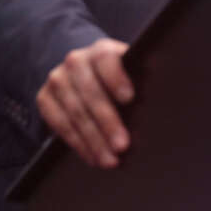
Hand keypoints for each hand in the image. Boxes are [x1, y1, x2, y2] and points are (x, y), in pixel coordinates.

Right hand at [36, 37, 133, 167]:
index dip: (116, 78)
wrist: (83, 73)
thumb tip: (165, 100)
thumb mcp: (130, 71)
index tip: (129, 98)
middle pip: (91, 92)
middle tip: (122, 145)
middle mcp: (76, 61)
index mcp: (102, 51)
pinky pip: (60, 125)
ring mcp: (58, 79)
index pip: (106, 59)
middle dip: (107, 122)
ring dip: (93, 140)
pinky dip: (78, 144)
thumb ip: (142, 79)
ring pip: (75, 112)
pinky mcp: (45, 98)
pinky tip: (93, 158)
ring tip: (110, 160)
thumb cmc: (118, 78)